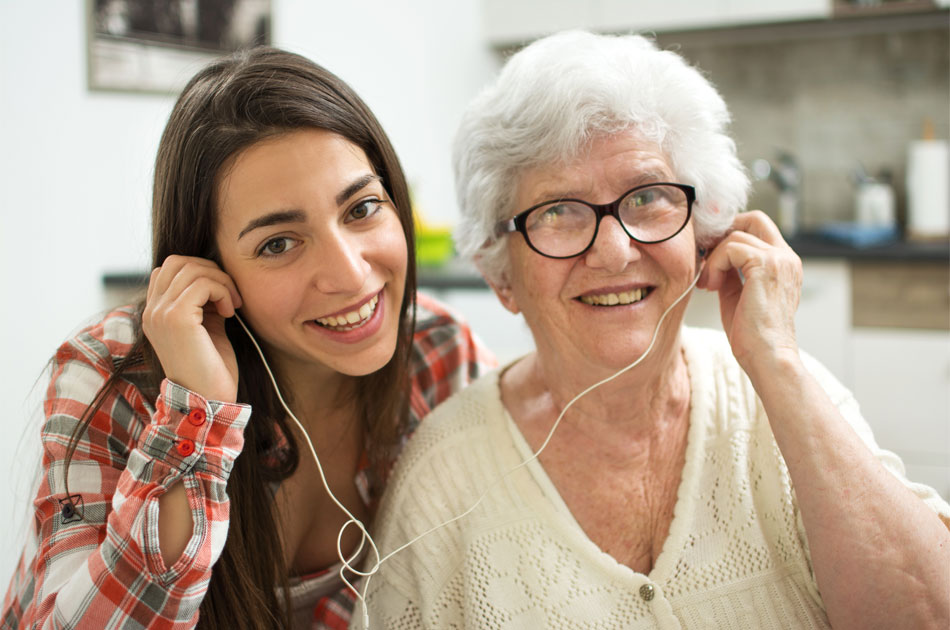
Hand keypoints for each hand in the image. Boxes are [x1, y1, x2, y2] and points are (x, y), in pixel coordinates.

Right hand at [142, 255, 242, 401]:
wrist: (208, 400)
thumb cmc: (212, 368)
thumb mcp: (206, 327)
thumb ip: (204, 302)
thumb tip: (216, 277)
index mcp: (155, 313)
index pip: (169, 268)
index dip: (200, 272)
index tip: (221, 295)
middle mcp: (151, 311)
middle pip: (178, 261)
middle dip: (211, 270)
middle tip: (231, 295)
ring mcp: (160, 313)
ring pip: (192, 269)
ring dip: (221, 281)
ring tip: (232, 305)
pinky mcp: (176, 318)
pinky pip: (202, 283)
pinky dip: (222, 291)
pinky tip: (230, 313)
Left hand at [697, 211, 802, 372]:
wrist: (767, 358)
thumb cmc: (752, 335)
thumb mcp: (737, 295)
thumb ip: (730, 272)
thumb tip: (711, 257)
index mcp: (784, 263)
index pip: (758, 228)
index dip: (730, 234)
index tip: (709, 254)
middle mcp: (787, 257)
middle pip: (753, 219)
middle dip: (723, 233)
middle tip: (705, 257)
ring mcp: (780, 259)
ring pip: (736, 234)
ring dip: (713, 257)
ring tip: (708, 283)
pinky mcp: (767, 265)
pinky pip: (731, 247)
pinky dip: (715, 264)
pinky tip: (711, 286)